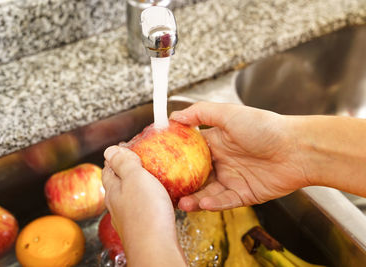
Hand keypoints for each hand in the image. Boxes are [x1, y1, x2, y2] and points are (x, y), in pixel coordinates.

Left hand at [103, 146, 185, 266]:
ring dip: (140, 183)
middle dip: (127, 168)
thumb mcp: (134, 179)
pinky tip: (161, 198)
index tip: (127, 145)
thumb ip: (123, 163)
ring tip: (154, 175)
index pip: (109, 168)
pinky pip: (145, 206)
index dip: (116, 155)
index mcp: (114, 190)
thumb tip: (109, 150)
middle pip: (119, 181)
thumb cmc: (146, 213)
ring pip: (132, 195)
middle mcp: (118, 204)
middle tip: (142, 158)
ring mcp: (130, 216)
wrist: (156, 249)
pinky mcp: (144, 226)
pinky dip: (151, 197)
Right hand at [170, 102, 309, 211]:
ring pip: (206, 191)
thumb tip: (173, 116)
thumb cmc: (264, 127)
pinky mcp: (244, 194)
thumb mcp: (228, 113)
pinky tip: (203, 202)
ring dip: (193, 198)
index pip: (189, 151)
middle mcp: (222, 161)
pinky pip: (224, 201)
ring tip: (182, 202)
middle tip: (165, 189)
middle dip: (180, 183)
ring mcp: (232, 178)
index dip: (174, 156)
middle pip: (195, 175)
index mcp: (216, 141)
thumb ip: (200, 113)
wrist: (298, 148)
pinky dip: (213, 203)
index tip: (158, 162)